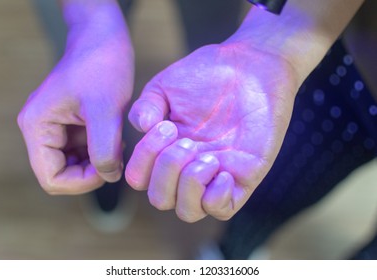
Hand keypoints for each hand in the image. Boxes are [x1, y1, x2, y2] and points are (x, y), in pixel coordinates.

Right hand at [18, 10, 133, 194]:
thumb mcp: (104, 109)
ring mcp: (57, 128)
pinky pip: (84, 151)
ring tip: (117, 144)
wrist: (104, 38)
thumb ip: (104, 148)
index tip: (109, 169)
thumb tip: (108, 177)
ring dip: (98, 162)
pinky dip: (101, 151)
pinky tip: (115, 138)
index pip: (52, 178)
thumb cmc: (101, 65)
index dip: (81, 183)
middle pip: (62, 174)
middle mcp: (41, 130)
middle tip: (116, 156)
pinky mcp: (72, 124)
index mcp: (37, 126)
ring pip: (75, 165)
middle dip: (91, 173)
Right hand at [126, 42, 297, 221]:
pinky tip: (223, 167)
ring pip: (188, 212)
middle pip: (160, 199)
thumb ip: (145, 107)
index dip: (144, 160)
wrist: (250, 66)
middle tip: (187, 140)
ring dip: (189, 185)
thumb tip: (141, 128)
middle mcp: (187, 167)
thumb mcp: (166, 86)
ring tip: (208, 156)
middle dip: (167, 170)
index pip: (140, 178)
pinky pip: (222, 210)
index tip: (167, 126)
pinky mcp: (243, 177)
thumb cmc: (207, 74)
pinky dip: (216, 197)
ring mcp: (214, 175)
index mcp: (166, 150)